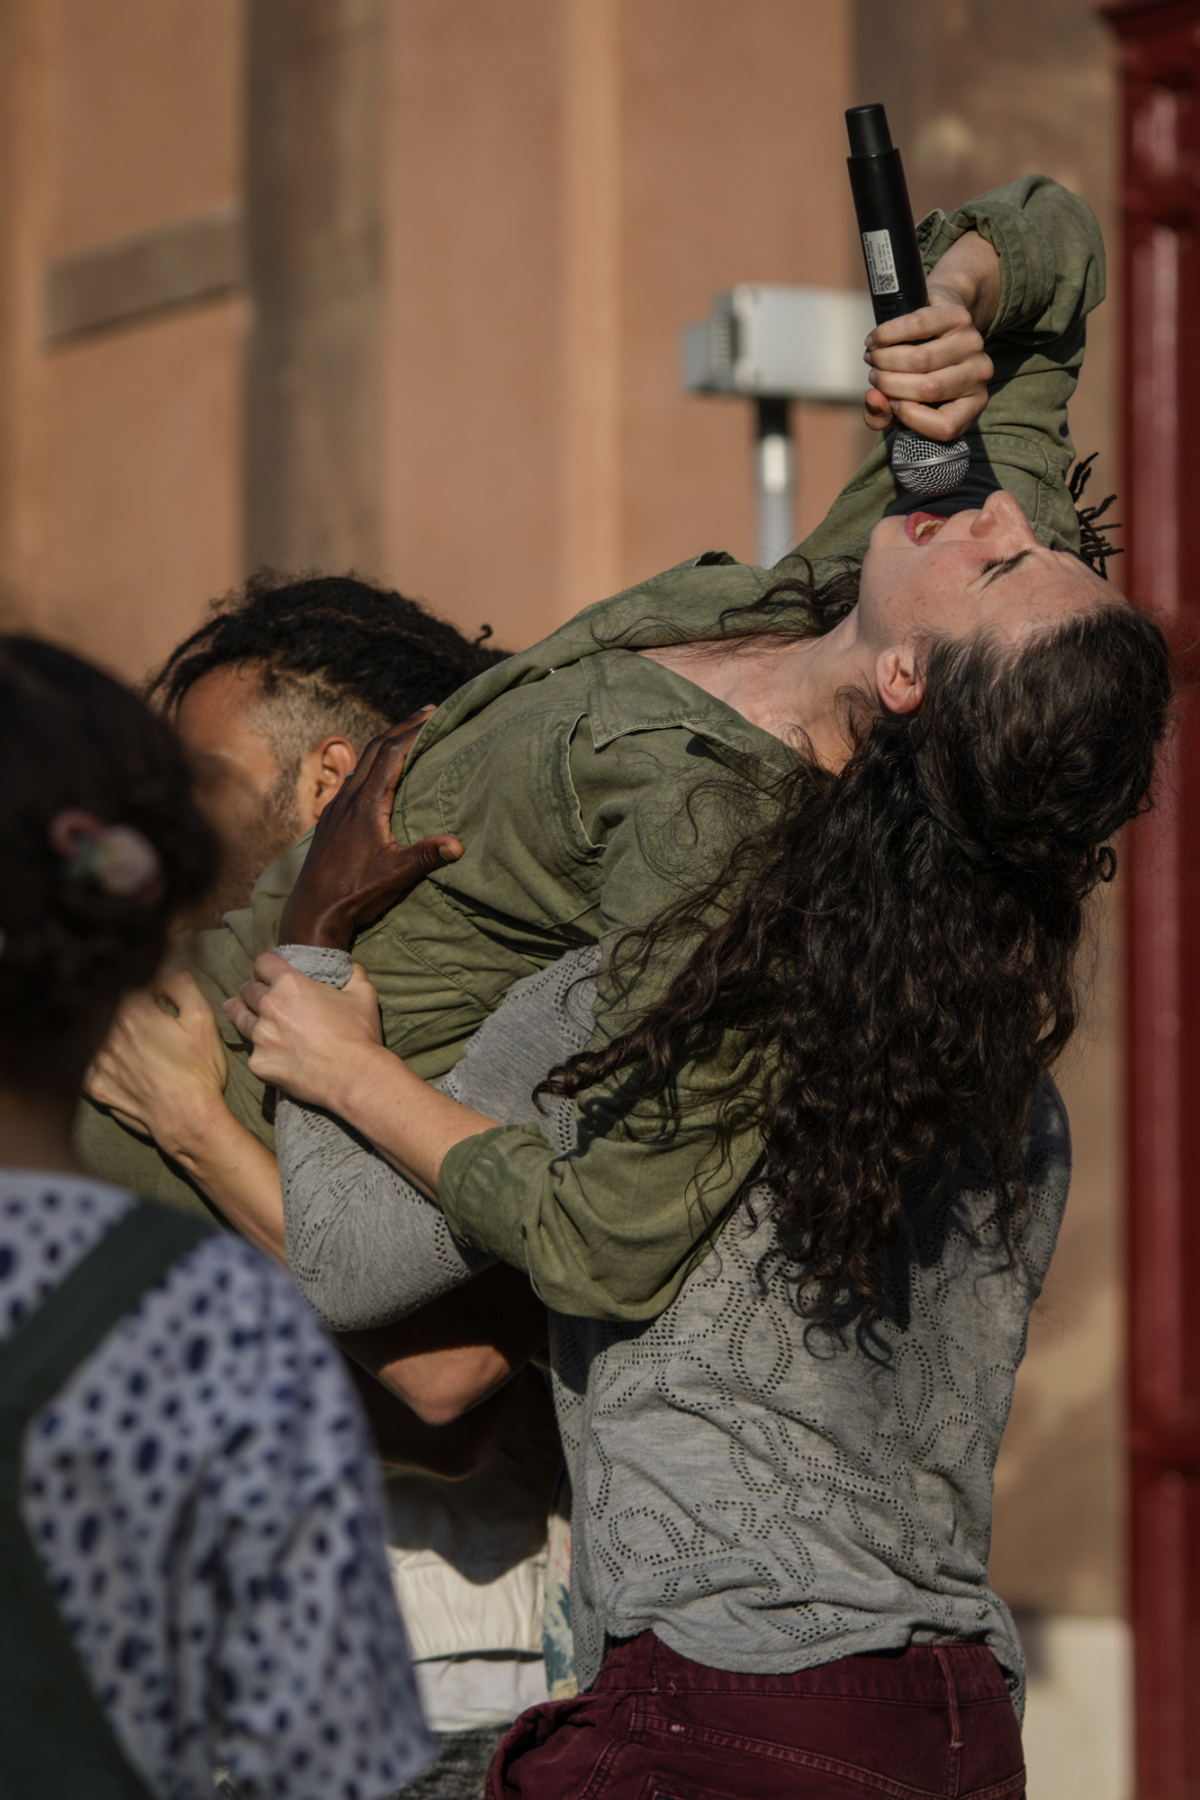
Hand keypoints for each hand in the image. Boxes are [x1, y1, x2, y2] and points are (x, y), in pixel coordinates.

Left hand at [85, 969, 228, 1150]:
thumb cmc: (199, 1070)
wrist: (188, 1119)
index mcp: (132, 1011)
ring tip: (138, 1043)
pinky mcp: (96, 1086)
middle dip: (126, 1007)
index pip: (127, 982)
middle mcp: (107, 1033)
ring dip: (110, 1031)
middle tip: (149, 1020)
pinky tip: (118, 1063)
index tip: (157, 993)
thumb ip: (181, 985)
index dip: (144, 984)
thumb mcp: (202, 1019)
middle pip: (106, 1006)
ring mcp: (98, 1062)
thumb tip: (164, 970)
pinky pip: (89, 1064)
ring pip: (95, 1034)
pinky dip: (100, 1060)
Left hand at [225, 953, 384, 1105]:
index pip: (263, 962)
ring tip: (239, 1013)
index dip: (266, 966)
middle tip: (258, 996)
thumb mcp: (363, 994)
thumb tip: (350, 967)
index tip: (267, 972)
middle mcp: (269, 1006)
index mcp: (291, 984)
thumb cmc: (359, 1034)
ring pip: (239, 1017)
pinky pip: (252, 1053)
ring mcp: (260, 1036)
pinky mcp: (258, 1063)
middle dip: (253, 990)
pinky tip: (268, 1053)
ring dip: (241, 1013)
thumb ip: (353, 974)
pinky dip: (260, 1051)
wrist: (354, 1076)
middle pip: (247, 989)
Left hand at [280, 708, 462, 950]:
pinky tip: (378, 773)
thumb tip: (458, 845)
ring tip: (407, 736)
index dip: (413, 730)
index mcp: (366, 804)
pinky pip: (353, 779)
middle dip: (402, 728)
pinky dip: (372, 764)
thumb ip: (426, 857)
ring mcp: (336, 807)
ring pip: (362, 762)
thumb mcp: (395, 875)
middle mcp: (348, 798)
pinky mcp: (330, 819)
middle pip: (376, 749)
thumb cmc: (355, 893)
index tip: (434, 714)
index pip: (391, 754)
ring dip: (386, 744)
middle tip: (427, 713)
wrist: (312, 911)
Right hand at [862, 228, 998, 441]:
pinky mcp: (956, 313)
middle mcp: (980, 374)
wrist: (937, 315)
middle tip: (871, 374)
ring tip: (871, 356)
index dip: (910, 421)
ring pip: (921, 362)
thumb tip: (875, 401)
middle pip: (927, 389)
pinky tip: (875, 338)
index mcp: (972, 404)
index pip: (945, 427)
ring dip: (885, 361)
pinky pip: (918, 328)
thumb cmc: (914, 369)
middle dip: (888, 384)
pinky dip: (889, 335)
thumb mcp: (901, 400)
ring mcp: (972, 342)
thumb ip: (885, 415)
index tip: (890, 409)